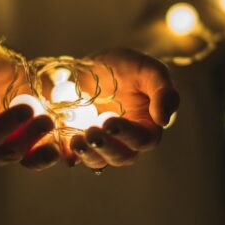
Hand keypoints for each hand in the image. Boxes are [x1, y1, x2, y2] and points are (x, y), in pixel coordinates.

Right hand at [0, 49, 60, 170]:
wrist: (15, 72)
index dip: (5, 126)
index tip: (27, 109)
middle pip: (6, 153)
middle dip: (28, 139)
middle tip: (47, 120)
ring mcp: (17, 148)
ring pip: (28, 161)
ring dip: (43, 155)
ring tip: (57, 146)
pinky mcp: (38, 147)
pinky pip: (48, 157)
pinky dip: (60, 155)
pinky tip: (70, 152)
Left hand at [68, 48, 179, 168]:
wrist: (99, 65)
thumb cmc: (130, 67)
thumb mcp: (150, 71)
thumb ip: (163, 92)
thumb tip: (163, 120)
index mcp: (147, 127)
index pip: (143, 140)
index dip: (128, 135)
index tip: (110, 123)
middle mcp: (126, 141)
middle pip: (120, 156)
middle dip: (105, 148)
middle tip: (91, 134)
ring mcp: (102, 143)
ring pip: (97, 160)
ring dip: (87, 155)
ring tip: (75, 141)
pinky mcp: (80, 140)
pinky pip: (75, 154)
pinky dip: (68, 154)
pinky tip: (61, 147)